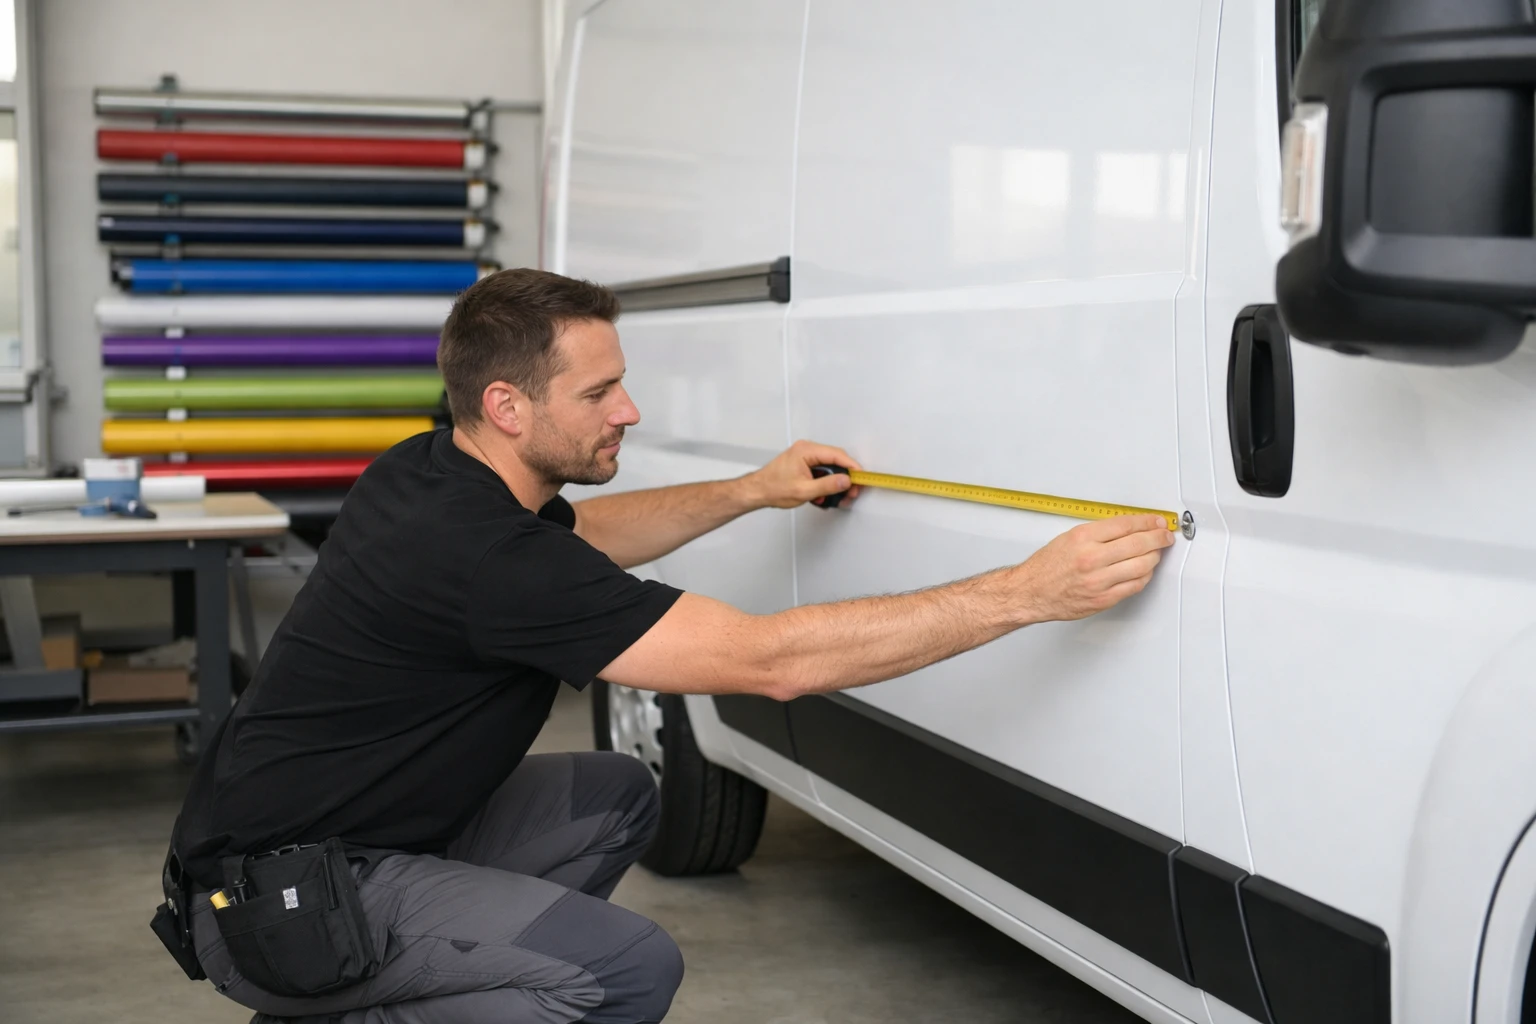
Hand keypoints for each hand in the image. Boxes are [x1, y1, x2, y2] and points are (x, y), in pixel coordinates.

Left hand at [746, 440, 863, 509]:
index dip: (852, 467)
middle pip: (836, 461)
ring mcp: (805, 457)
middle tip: (851, 492)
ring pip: (830, 468)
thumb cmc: (773, 488)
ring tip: (837, 497)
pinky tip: (823, 495)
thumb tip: (846, 481)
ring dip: (835, 483)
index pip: (837, 455)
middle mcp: (807, 450)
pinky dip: (826, 483)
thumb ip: (828, 485)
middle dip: (845, 478)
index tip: (861, 477)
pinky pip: (822, 471)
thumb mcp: (804, 490)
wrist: (757, 491)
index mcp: (806, 450)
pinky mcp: (804, 465)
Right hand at [1011, 515, 1173, 622]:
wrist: (1032, 592)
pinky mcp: (1103, 599)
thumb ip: (1099, 533)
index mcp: (1083, 538)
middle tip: (1165, 536)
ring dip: (1155, 557)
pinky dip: (1145, 576)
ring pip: (1142, 565)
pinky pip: (1135, 586)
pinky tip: (1145, 570)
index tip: (1156, 521)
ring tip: (1156, 552)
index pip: (1126, 525)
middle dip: (1159, 538)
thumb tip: (1129, 528)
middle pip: (1139, 543)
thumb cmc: (1047, 566)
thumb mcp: (1069, 537)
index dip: (1147, 522)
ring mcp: (1099, 581)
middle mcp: (1091, 558)